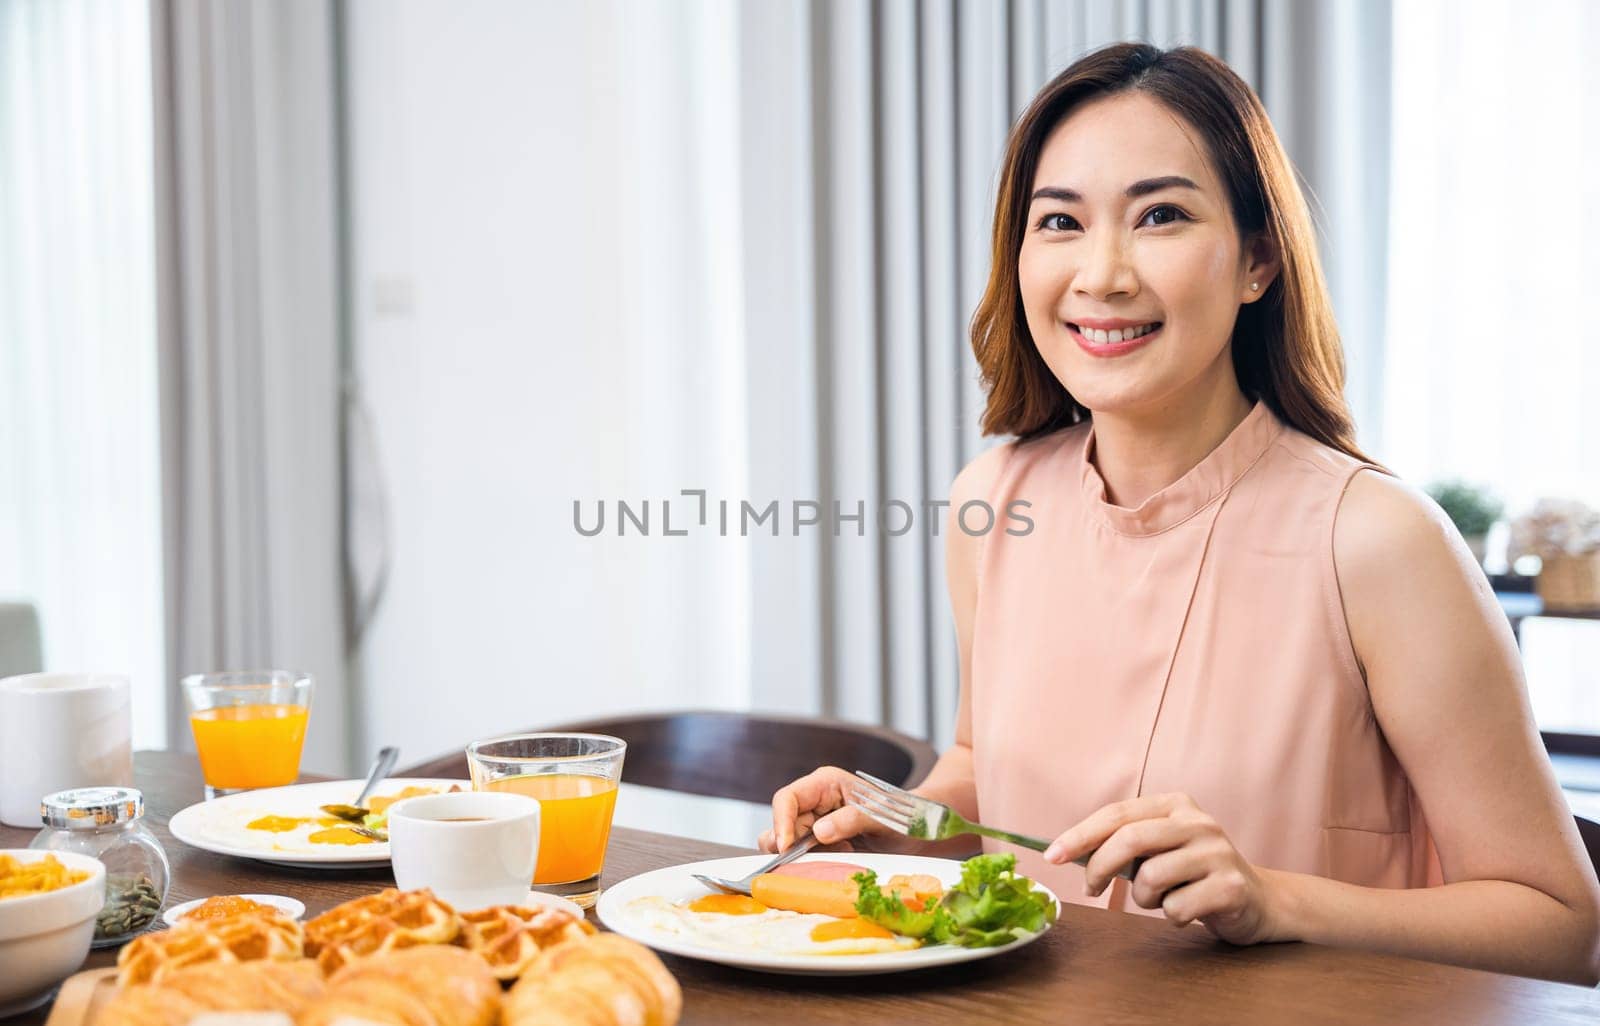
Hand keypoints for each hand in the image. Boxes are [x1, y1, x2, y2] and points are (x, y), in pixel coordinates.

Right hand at [758, 765, 891, 853]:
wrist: (918, 830)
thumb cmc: (902, 814)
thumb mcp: (881, 816)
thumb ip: (851, 820)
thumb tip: (818, 833)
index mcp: (825, 784)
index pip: (787, 799)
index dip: (781, 823)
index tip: (787, 848)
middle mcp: (815, 801)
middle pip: (783, 824)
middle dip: (791, 846)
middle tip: (813, 860)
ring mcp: (817, 822)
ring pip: (788, 842)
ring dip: (803, 856)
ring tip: (838, 854)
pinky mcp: (821, 842)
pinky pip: (803, 855)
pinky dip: (814, 863)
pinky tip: (841, 858)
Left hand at [1042, 792, 1286, 944]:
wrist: (1260, 901)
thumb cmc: (1194, 875)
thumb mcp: (1161, 849)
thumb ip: (1124, 844)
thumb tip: (1067, 851)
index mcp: (1175, 805)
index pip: (1117, 814)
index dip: (1080, 835)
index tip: (1051, 856)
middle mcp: (1198, 822)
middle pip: (1130, 839)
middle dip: (1099, 867)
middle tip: (1090, 889)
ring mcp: (1218, 853)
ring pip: (1151, 878)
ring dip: (1143, 899)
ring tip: (1160, 900)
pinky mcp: (1231, 887)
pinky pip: (1177, 908)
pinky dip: (1172, 916)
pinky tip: (1187, 912)